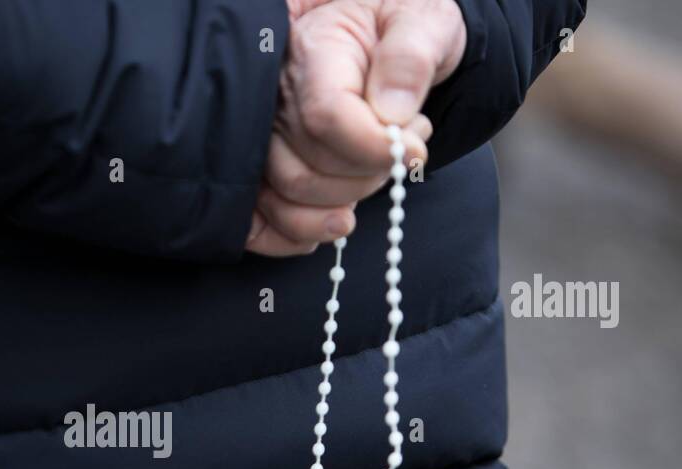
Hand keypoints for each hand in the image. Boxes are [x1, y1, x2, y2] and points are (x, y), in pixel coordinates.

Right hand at [248, 0, 466, 255]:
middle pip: (306, 168)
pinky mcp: (261, 167)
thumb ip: (411, 58)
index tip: (414, 150)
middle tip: (404, 151)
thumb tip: (392, 112)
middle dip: (368, 177)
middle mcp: (274, 98)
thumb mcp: (422, 20)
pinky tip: (336, 220)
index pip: (326, 117)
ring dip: (341, 205)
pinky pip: (259, 218)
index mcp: (312, 53)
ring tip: (378, 172)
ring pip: (284, 196)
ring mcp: (262, 136)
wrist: (382, 35)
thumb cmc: (399, 27)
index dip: (372, 149)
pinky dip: (296, 234)